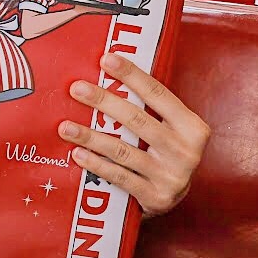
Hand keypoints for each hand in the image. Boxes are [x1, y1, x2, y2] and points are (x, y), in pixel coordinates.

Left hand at [56, 54, 209, 215]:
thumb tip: (107, 73)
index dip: (132, 75)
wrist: (174, 199)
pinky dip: (96, 164)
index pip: (158, 94)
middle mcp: (186, 151)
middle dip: (104, 102)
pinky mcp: (155, 197)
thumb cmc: (164, 152)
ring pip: (123, 151)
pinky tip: (77, 153)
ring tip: (65, 126)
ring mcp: (171, 176)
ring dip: (90, 136)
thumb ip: (149, 108)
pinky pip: (119, 177)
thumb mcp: (169, 129)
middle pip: (137, 120)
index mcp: (192, 127)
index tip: (106, 59)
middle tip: (77, 88)